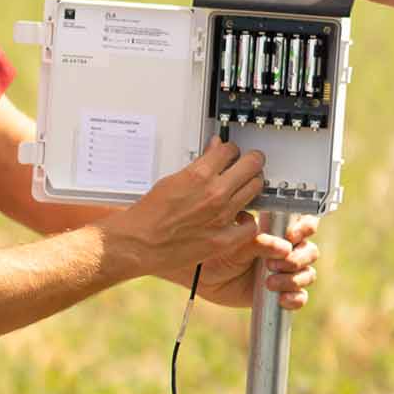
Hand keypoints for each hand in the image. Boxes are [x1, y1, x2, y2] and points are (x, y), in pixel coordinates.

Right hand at [108, 137, 284, 281]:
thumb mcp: (172, 180)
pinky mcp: (224, 239)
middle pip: (252, 165)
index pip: (230, 149)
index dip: (231, 149)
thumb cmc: (149, 214)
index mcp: (199, 174)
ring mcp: (222, 217)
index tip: (230, 153)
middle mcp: (215, 193)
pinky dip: (247, 220)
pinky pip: (251, 225)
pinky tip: (240, 217)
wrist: (138, 243)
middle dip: (251, 161)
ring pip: (255, 189)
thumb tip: (213, 150)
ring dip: (252, 184)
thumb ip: (198, 165)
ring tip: (245, 187)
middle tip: (249, 164)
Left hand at [197, 213, 319, 310]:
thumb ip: (258, 242)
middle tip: (273, 264)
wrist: (206, 279)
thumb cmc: (220, 254)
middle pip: (310, 251)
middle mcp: (287, 250)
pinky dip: (295, 298)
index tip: (291, 236)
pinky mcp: (283, 292)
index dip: (306, 228)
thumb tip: (284, 247)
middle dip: (298, 258)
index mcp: (279, 231)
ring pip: (307, 274)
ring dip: (293, 279)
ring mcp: (286, 272)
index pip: (305, 224)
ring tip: (270, 283)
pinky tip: (281, 299)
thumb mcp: (236, 245)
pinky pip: (300, 297)